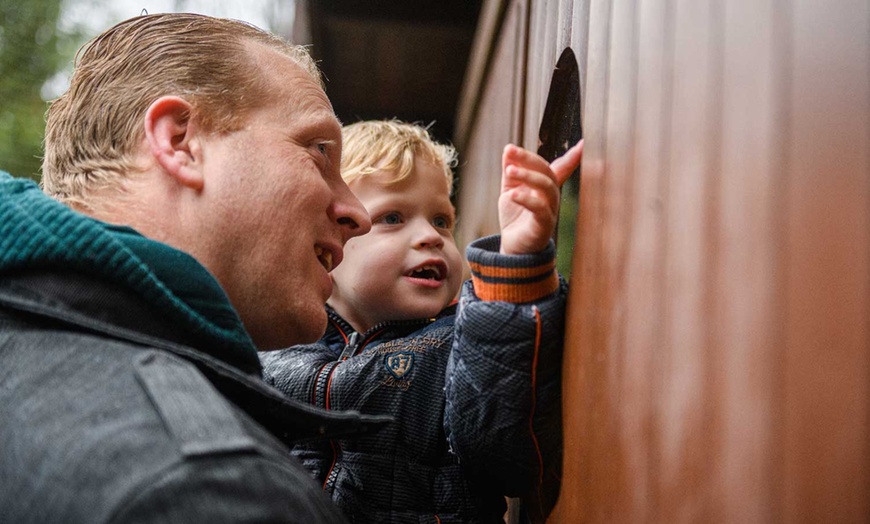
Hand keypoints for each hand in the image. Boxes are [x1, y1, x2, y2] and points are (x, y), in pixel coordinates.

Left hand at [498, 140, 582, 254]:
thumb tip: (508, 150)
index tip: (583, 144)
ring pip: (547, 188)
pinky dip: (526, 199)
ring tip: (509, 171)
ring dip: (528, 176)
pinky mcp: (544, 226)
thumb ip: (511, 171)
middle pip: (548, 172)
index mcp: (546, 186)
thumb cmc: (515, 218)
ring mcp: (550, 211)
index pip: (558, 167)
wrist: (513, 248)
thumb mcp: (510, 189)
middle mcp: (552, 197)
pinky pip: (540, 209)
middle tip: (511, 152)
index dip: (572, 157)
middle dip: (530, 159)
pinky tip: (512, 194)